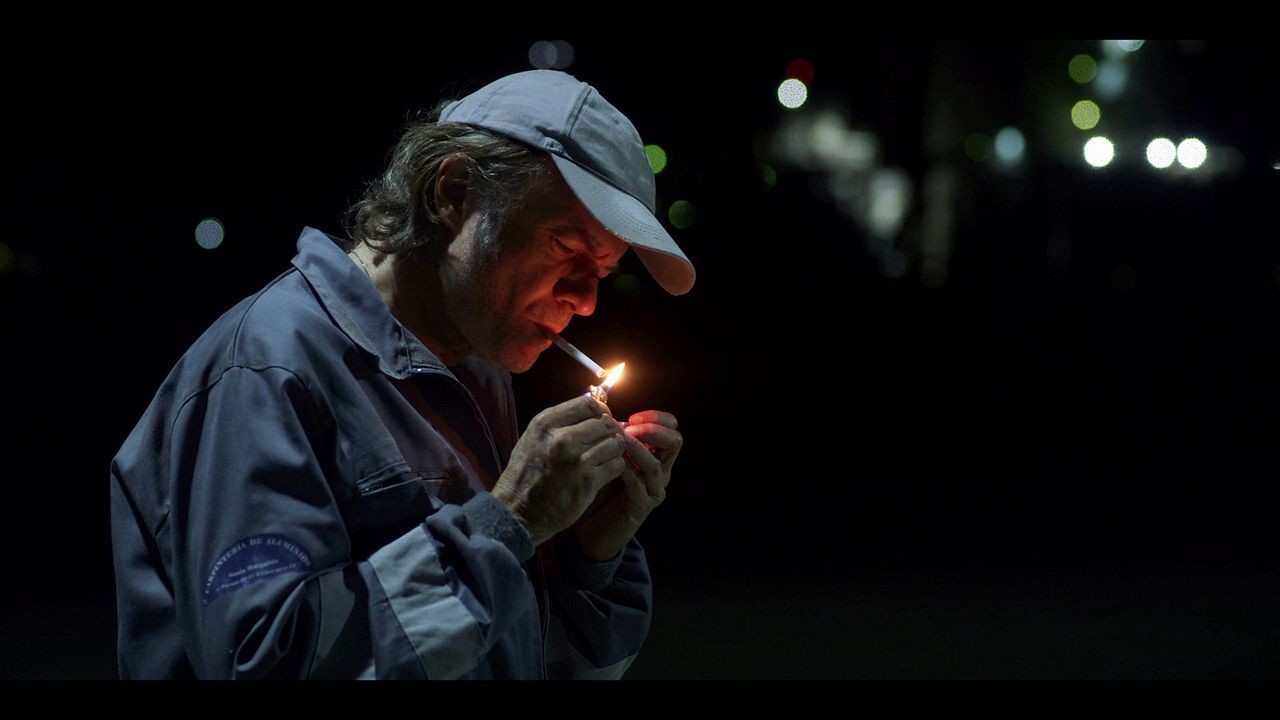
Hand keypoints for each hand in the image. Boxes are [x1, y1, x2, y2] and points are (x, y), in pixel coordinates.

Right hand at [492, 395, 626, 546]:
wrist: (518, 512)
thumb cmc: (526, 474)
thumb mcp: (533, 438)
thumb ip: (560, 422)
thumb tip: (593, 409)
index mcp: (546, 424)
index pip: (588, 403)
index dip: (601, 410)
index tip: (602, 419)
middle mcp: (561, 439)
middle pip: (604, 423)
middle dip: (609, 431)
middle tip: (605, 441)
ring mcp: (576, 460)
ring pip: (614, 443)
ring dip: (613, 450)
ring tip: (604, 457)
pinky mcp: (588, 481)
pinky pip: (616, 465)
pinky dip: (614, 467)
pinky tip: (603, 472)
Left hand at [572, 410, 682, 561]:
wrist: (589, 526)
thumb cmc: (597, 486)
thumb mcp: (605, 454)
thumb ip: (611, 435)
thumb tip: (604, 408)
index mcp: (654, 454)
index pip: (671, 428)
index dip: (657, 418)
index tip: (634, 415)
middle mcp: (659, 470)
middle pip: (675, 442)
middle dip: (653, 431)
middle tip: (631, 428)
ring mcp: (652, 489)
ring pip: (655, 464)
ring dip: (637, 449)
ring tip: (618, 441)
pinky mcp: (641, 506)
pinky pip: (639, 485)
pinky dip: (627, 471)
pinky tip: (612, 464)